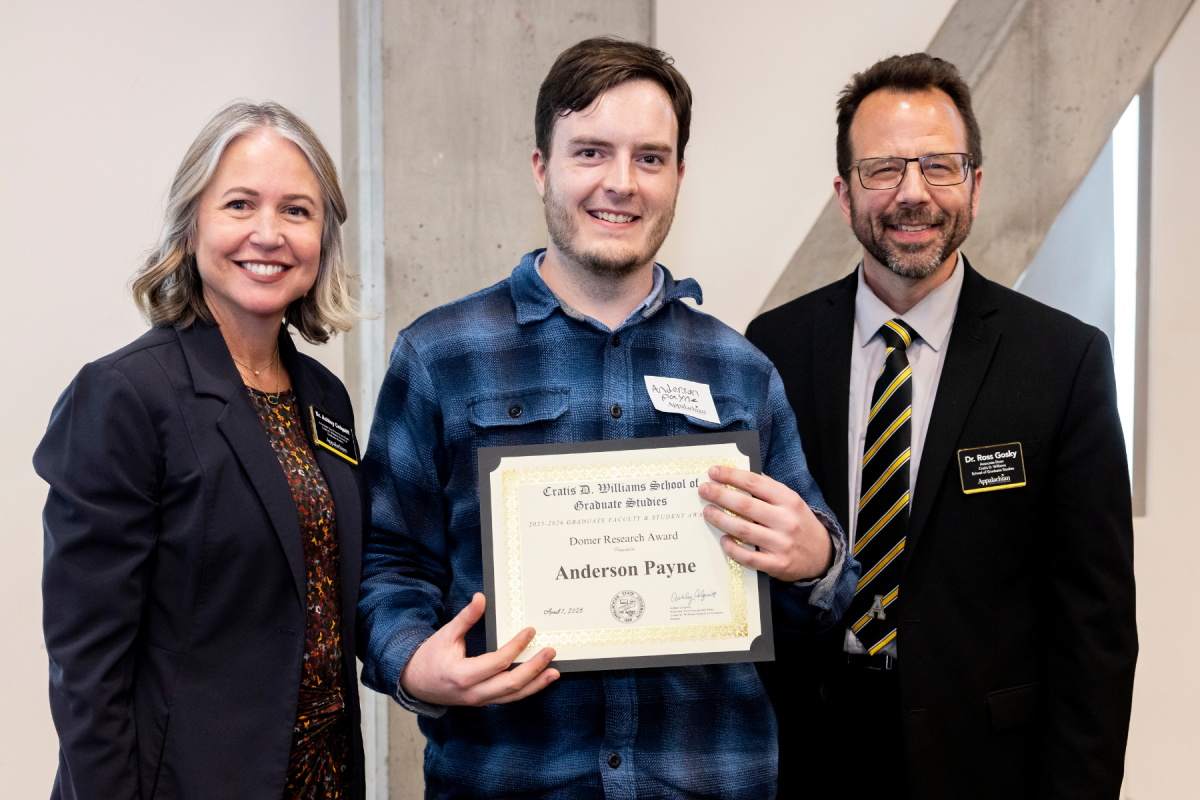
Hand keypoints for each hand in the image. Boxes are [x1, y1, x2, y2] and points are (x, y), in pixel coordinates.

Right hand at [400, 593, 558, 705]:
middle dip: (534, 668)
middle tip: (550, 652)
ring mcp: (479, 700)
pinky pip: (508, 698)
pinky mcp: (483, 701)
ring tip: (554, 672)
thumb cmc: (430, 657)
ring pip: (512, 696)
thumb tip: (481, 597)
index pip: (497, 662)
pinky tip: (540, 680)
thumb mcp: (445, 635)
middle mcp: (473, 692)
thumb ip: (465, 618)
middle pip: (510, 684)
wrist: (416, 683)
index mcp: (462, 675)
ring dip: (536, 684)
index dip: (516, 646)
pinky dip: (526, 690)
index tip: (530, 631)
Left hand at [698, 465, 834, 581]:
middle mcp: (786, 520)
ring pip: (743, 530)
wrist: (822, 554)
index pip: (755, 482)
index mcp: (789, 500)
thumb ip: (768, 488)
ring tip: (707, 511)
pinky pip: (748, 557)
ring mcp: (782, 544)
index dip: (731, 476)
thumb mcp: (790, 501)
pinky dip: (732, 548)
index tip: (713, 472)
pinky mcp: (777, 564)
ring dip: (721, 519)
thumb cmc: (798, 523)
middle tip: (704, 490)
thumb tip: (737, 474)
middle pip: (745, 505)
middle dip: (720, 495)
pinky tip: (723, 539)